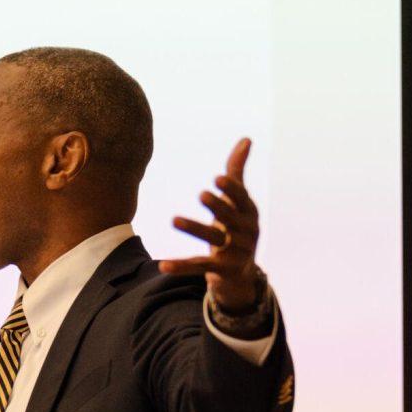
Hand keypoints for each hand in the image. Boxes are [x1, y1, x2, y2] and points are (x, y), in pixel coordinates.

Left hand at [160, 137, 263, 312]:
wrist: (242, 273)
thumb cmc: (236, 227)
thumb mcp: (237, 200)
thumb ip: (237, 170)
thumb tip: (246, 138)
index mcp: (249, 212)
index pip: (242, 199)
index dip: (231, 190)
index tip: (217, 179)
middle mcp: (246, 232)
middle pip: (230, 217)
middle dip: (218, 207)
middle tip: (202, 194)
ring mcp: (235, 252)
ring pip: (213, 239)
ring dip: (195, 228)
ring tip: (174, 220)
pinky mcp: (221, 269)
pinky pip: (199, 267)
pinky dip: (181, 266)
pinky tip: (162, 265)